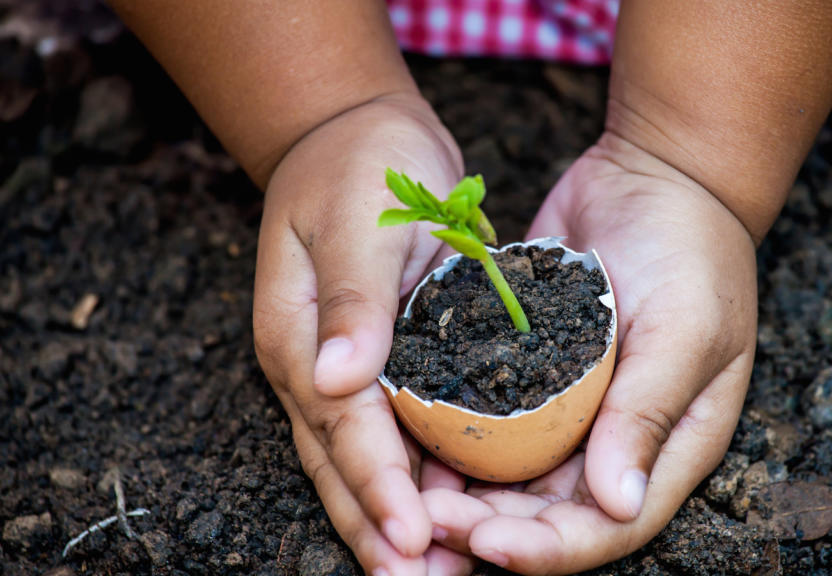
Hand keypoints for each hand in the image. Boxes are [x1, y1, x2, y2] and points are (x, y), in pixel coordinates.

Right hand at [253, 93, 474, 575]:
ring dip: (388, 522)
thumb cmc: (360, 165)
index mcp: (300, 336)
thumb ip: (353, 300)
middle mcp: (313, 366)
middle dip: (378, 530)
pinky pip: (390, 435)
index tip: (412, 536)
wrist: (354, 138)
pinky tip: (442, 518)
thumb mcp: (360, 218)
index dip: (378, 482)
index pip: (343, 423)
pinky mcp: (375, 364)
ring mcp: (340, 370)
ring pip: (360, 463)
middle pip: (341, 464)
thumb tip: (336, 379)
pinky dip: (410, 481)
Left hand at [423, 132, 758, 573]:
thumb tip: (617, 503)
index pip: (610, 526)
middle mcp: (614, 439)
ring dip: (463, 491)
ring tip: (408, 492)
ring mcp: (570, 406)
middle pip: (550, 512)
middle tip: (425, 518)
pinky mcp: (529, 367)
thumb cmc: (692, 250)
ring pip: (512, 473)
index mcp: (667, 447)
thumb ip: (649, 414)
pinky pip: (488, 414)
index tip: (484, 544)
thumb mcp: (685, 330)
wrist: (657, 173)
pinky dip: (452, 432)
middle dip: (489, 527)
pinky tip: (408, 436)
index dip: (548, 549)